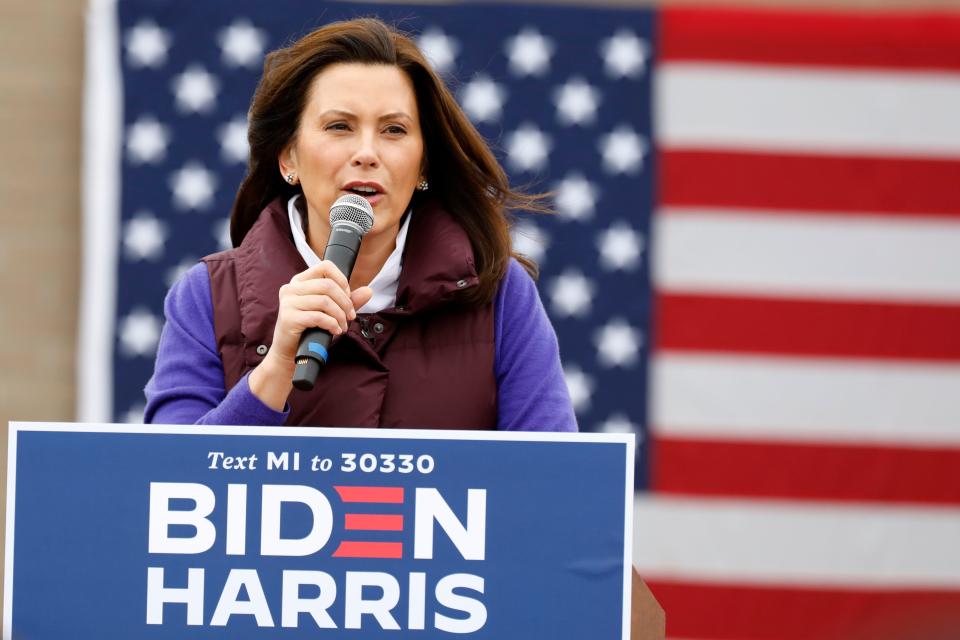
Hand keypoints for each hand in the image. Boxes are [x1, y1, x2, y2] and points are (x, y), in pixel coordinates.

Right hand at [249, 261, 372, 409]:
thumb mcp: (331, 312)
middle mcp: (291, 288)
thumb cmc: (310, 329)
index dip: (342, 281)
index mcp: (301, 281)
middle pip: (328, 285)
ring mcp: (288, 302)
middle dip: (345, 302)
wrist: (290, 352)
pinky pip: (318, 316)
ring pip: (324, 301)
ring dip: (340, 316)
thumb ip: (348, 300)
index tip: (348, 297)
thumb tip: (369, 291)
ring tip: (343, 327)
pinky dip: (332, 324)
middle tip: (351, 317)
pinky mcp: (288, 317)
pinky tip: (335, 331)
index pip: (325, 266)